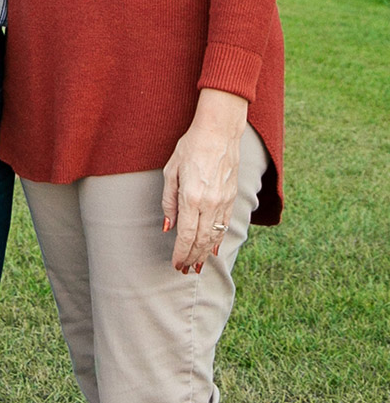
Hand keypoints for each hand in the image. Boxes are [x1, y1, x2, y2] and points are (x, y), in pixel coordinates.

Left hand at [161, 89, 246, 272]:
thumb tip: (169, 226)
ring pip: (215, 235)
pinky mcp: (233, 197)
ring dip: (206, 253)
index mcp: (192, 197)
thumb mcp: (171, 171)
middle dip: (193, 257)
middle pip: (202, 240)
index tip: (176, 264)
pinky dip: (219, 239)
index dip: (181, 253)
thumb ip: (169, 200)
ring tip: (198, 265)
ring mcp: (224, 201)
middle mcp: (210, 203)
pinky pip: (225, 224)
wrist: (219, 132)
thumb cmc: (190, 147)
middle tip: (185, 270)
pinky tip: (213, 248)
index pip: (187, 235)